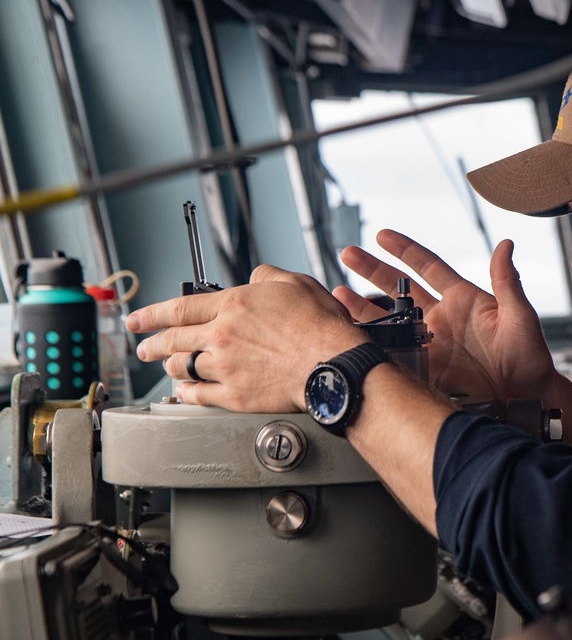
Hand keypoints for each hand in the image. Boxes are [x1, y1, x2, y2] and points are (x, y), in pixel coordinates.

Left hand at [127, 265, 368, 412]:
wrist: (333, 366)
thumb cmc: (321, 327)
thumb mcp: (297, 284)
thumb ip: (268, 276)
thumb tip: (255, 276)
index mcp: (233, 306)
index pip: (180, 307)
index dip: (152, 313)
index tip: (138, 319)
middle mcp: (222, 336)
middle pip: (173, 339)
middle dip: (151, 343)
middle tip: (143, 347)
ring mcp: (225, 367)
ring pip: (183, 367)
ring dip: (169, 366)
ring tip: (165, 367)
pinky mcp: (235, 395)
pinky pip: (199, 394)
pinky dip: (187, 392)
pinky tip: (185, 390)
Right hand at [334, 229, 556, 404]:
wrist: (526, 399)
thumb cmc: (531, 359)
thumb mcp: (520, 317)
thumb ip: (507, 283)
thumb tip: (506, 245)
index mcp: (463, 299)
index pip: (428, 267)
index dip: (405, 250)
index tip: (382, 235)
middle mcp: (441, 318)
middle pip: (399, 288)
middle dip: (372, 270)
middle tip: (348, 254)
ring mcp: (430, 344)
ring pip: (389, 320)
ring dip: (362, 307)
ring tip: (336, 295)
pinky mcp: (425, 369)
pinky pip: (392, 354)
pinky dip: (370, 345)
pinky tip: (351, 336)